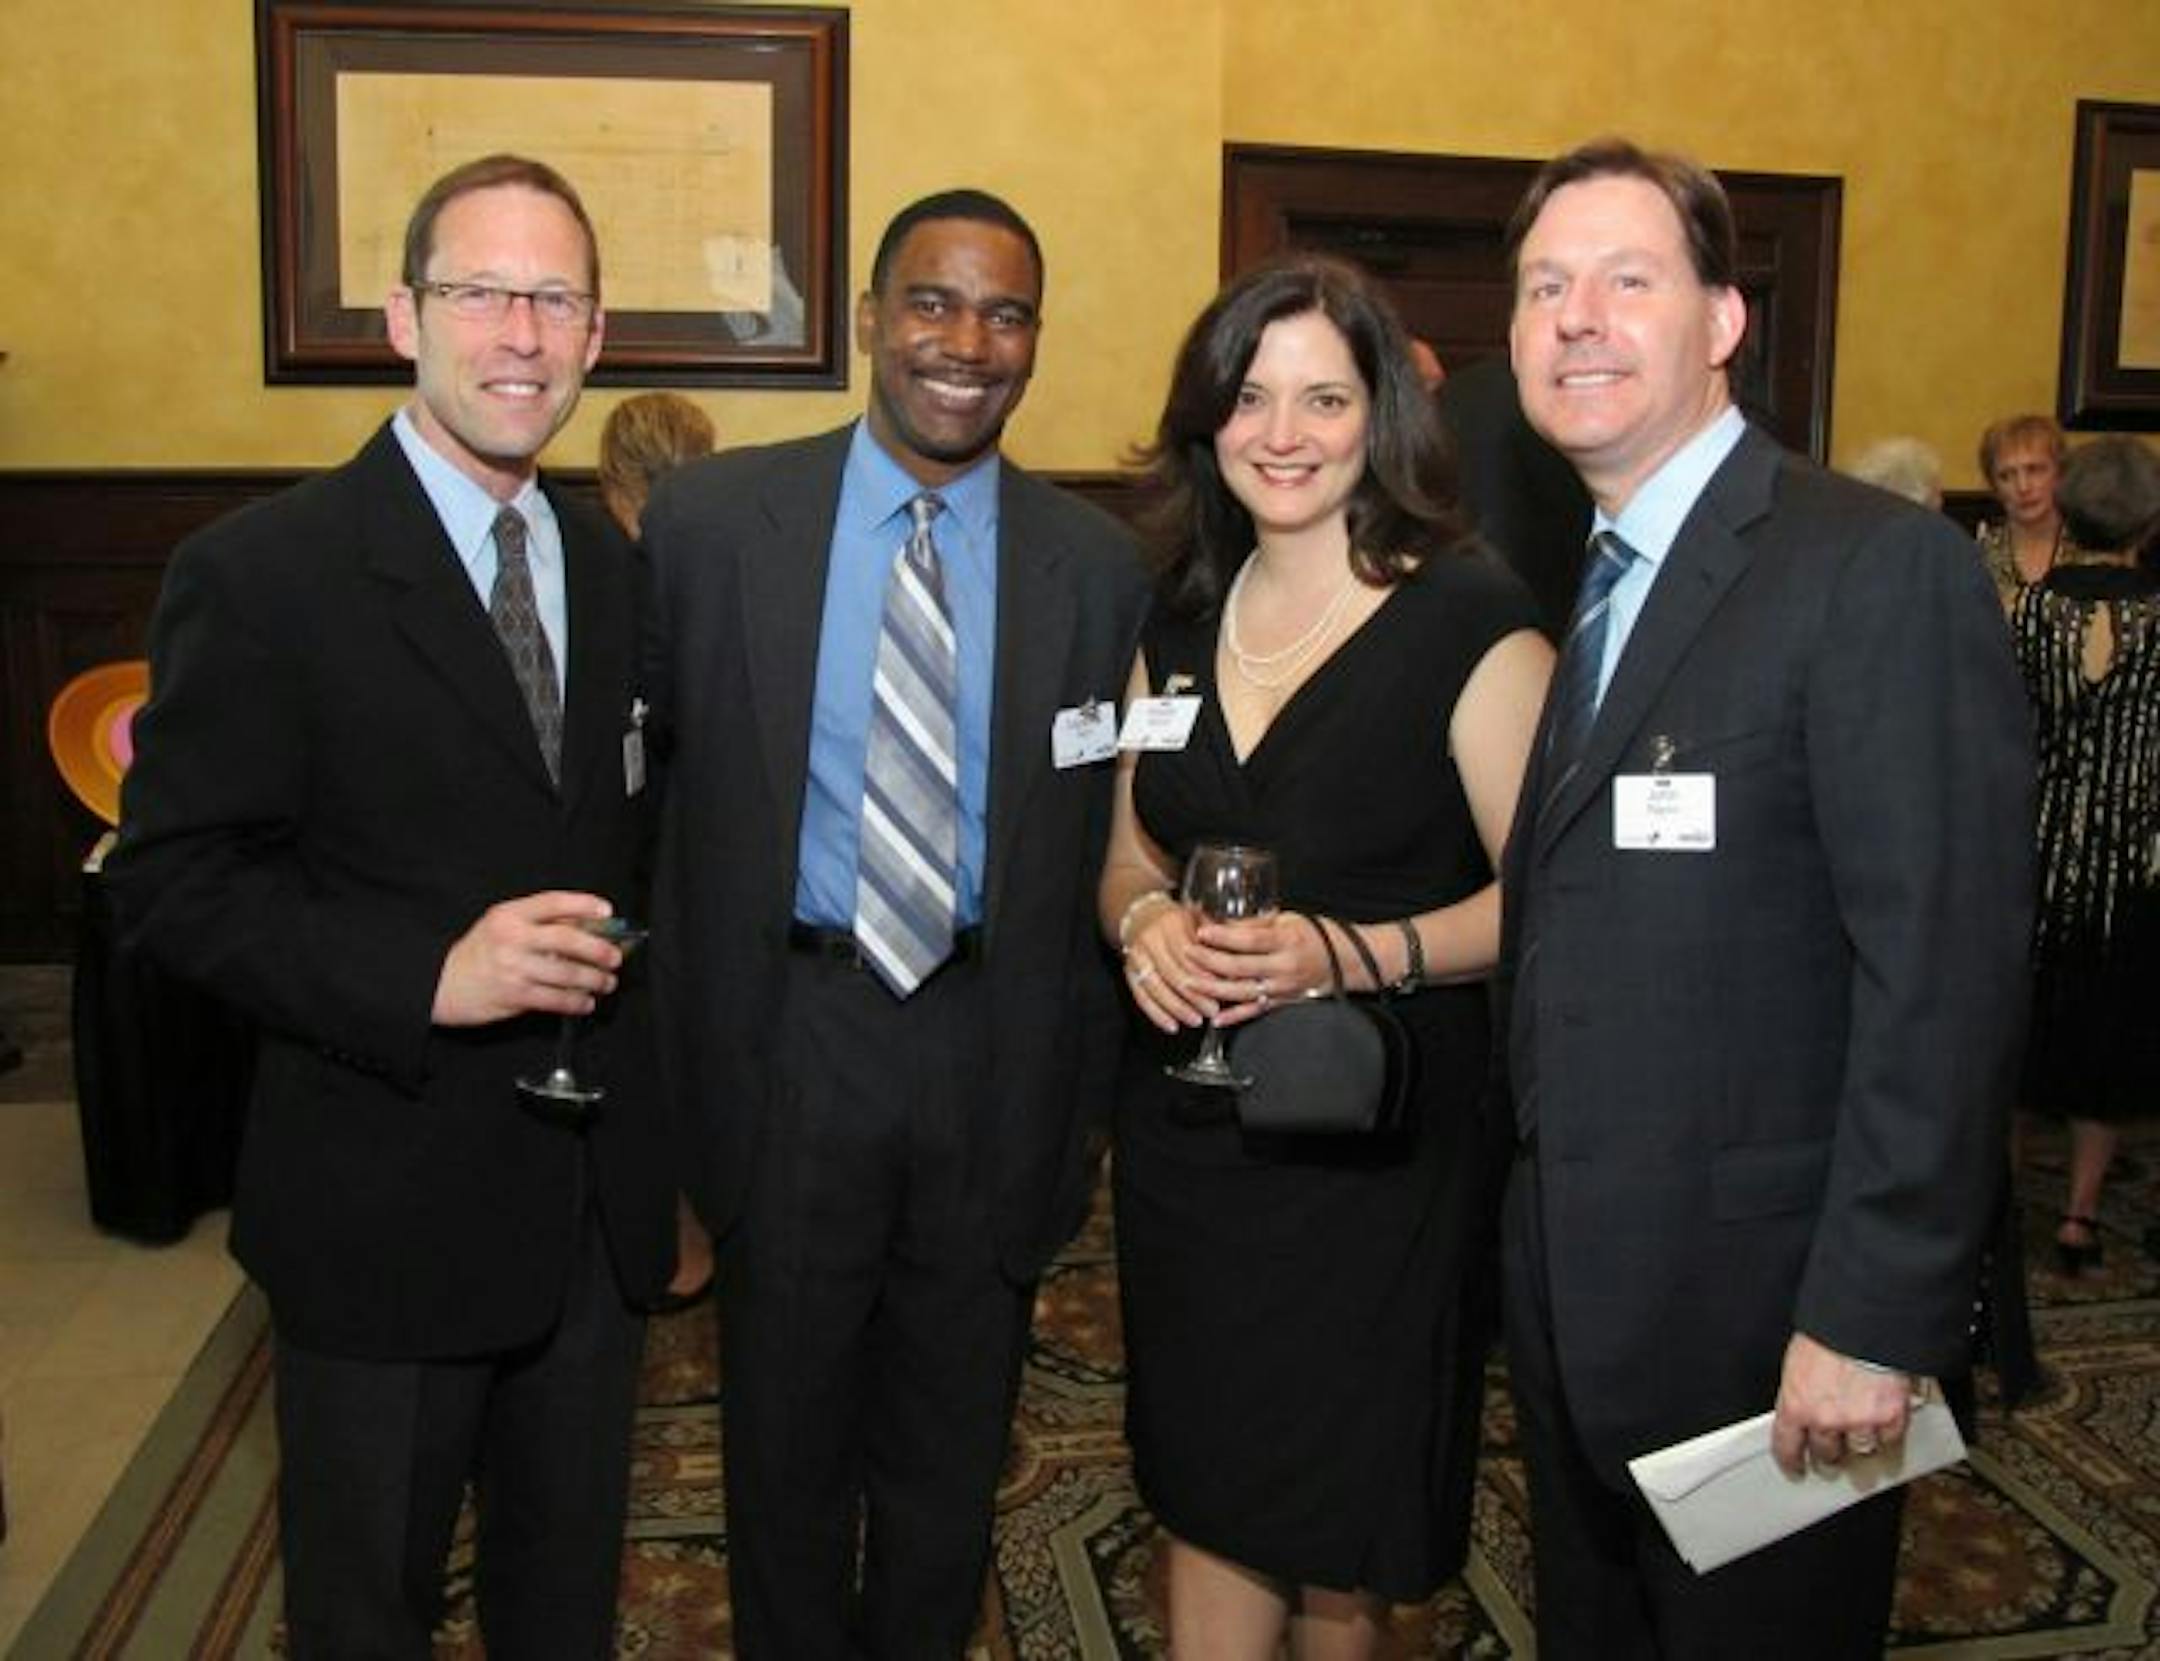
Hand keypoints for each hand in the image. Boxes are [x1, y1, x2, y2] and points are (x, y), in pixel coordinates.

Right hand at [432, 892, 622, 1025]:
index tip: (606, 911)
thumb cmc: (479, 952)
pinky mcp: (514, 995)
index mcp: (510, 915)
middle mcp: (512, 938)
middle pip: (566, 939)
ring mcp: (513, 968)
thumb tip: (586, 925)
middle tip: (615, 957)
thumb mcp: (501, 925)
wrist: (441, 983)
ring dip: (594, 979)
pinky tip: (586, 1002)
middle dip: (598, 949)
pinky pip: (555, 999)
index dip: (583, 905)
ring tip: (607, 982)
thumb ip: (539, 923)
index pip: (553, 902)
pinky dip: (576, 1002)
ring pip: (566, 973)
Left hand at [1120, 909, 1327, 1033]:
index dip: (1224, 937)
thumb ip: (1255, 924)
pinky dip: (1234, 1016)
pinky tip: (1215, 1017)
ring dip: (1213, 989)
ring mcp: (1282, 988)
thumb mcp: (1286, 920)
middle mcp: (1283, 967)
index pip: (1250, 940)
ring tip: (1189, 984)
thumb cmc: (1311, 935)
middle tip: (1187, 953)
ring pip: (1242, 992)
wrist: (1340, 961)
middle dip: (1209, 961)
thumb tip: (1222, 923)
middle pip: (1240, 967)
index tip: (1202, 932)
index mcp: (1286, 941)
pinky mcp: (1281, 1002)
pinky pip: (1254, 1011)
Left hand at [1770, 1332, 1914, 1476]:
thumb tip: (1802, 1401)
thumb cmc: (1829, 1330)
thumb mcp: (1798, 1360)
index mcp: (1796, 1404)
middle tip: (1833, 1447)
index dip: (1791, 1460)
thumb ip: (1800, 1389)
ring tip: (1862, 1429)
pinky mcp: (1890, 1418)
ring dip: (1860, 1441)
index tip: (1795, 1466)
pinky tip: (1884, 1419)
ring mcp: (1860, 1422)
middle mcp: (1826, 1419)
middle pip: (1827, 1454)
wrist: (1864, 1321)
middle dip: (1829, 1451)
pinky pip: (1889, 1438)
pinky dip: (1887, 1431)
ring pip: (1860, 1449)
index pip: (1787, 1445)